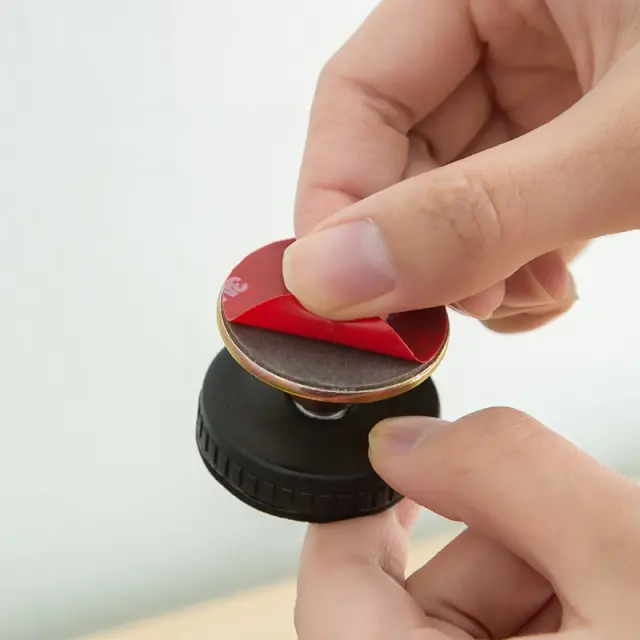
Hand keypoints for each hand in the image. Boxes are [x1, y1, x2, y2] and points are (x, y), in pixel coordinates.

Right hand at [283, 0, 639, 331]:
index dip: (335, 199)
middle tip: (438, 310)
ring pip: (453, 197)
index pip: (358, 92)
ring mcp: (548, 90)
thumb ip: (480, 212)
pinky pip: (506, 212)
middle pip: (402, 155)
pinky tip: (543, 289)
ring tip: (519, 300)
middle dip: (418, 250)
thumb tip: (335, 274)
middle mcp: (512, 30)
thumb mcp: (626, 145)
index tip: (339, 289)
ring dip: (469, 269)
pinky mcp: (576, 143)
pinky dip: (513, 266)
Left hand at [294, 409, 639, 638]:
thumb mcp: (634, 563)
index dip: (356, 510)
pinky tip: (620, 586)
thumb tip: (401, 442)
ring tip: (617, 568)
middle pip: (423, 605)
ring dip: (548, 573)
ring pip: (485, 622)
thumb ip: (508, 474)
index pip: (337, 590)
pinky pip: (535, 639)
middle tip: (577, 527)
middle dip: (498, 543)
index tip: (400, 462)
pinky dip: (574, 604)